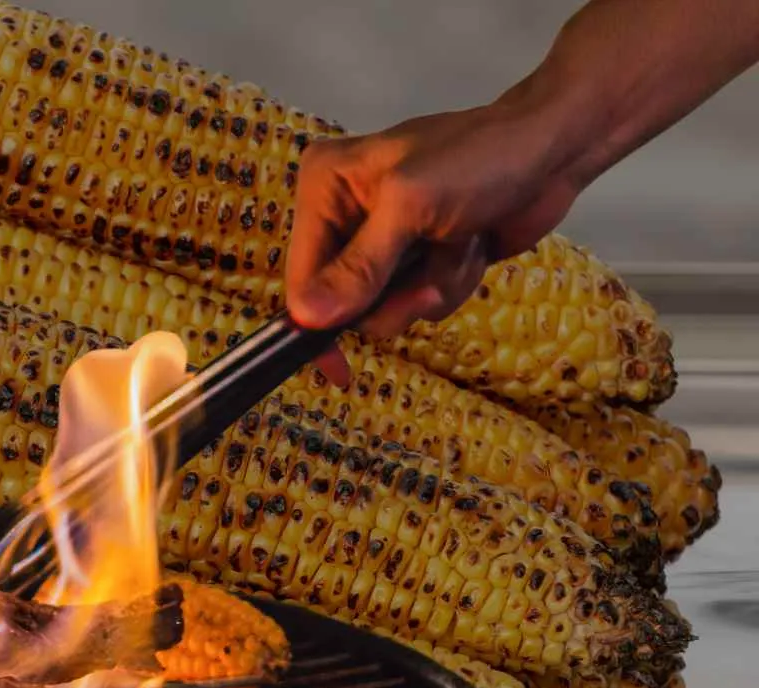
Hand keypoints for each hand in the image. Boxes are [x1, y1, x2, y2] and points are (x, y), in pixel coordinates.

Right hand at [285, 101, 583, 384]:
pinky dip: (451, 282)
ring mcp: (382, 238)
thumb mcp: (411, 208)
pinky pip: (418, 301)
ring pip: (386, 306)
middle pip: (343, 299)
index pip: (301, 273)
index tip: (335, 369)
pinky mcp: (418, 256)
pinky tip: (470, 245)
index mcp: (325, 184)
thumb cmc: (480, 159)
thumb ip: (358, 267)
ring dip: (431, 287)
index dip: (315, 322)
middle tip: (429, 278)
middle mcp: (344, 211)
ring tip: (459, 245)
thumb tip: (307, 317)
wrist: (552, 152)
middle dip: (395, 296)